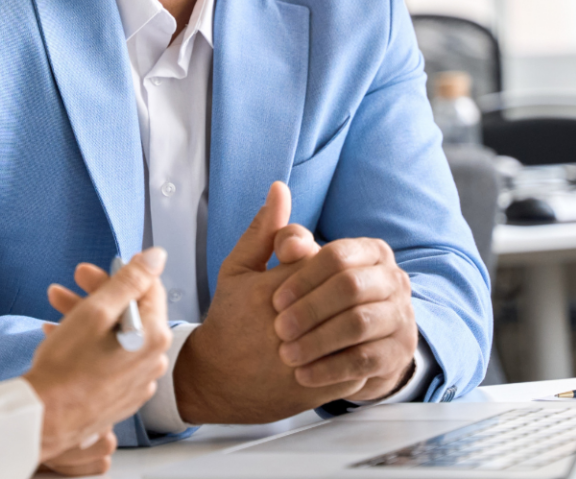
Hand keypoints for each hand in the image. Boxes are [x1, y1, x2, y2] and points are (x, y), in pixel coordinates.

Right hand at [22, 249, 171, 470]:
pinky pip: (110, 358)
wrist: (45, 419)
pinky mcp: (121, 396)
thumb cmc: (66, 369)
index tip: (103, 264)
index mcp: (154, 337)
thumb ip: (129, 280)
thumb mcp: (95, 311)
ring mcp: (138, 382)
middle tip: (73, 279)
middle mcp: (153, 361)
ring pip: (117, 335)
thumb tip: (155, 257)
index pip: (151, 289)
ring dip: (89, 315)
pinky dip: (90, 342)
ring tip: (55, 304)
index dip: (124, 270)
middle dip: (100, 292)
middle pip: (132, 312)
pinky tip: (61, 334)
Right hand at [173, 182, 364, 423]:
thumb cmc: (229, 318)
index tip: (310, 268)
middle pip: (342, 294)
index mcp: (270, 291)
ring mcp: (303, 359)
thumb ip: (263, 230)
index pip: (321, 261)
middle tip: (332, 295)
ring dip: (357, 319)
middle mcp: (287, 327)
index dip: (322, 263)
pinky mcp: (315, 387)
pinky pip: (356, 363)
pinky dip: (359, 351)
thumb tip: (280, 188)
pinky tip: (348, 343)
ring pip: (355, 329)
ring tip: (345, 315)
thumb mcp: (237, 268)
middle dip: (341, 292)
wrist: (216, 380)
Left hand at [271, 234, 418, 401]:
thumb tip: (284, 231)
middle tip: (279, 329)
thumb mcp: (300, 267)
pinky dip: (331, 369)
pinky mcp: (399, 352)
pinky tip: (303, 375)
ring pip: (359, 324)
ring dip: (319, 340)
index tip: (275, 300)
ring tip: (288, 354)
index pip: (338, 256)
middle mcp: (393, 279)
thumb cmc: (318, 297)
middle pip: (351, 287)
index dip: (304, 277)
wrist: (351, 344)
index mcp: (372, 251)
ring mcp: (401, 316)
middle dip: (311, 309)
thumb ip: (289, 242)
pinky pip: (365, 359)